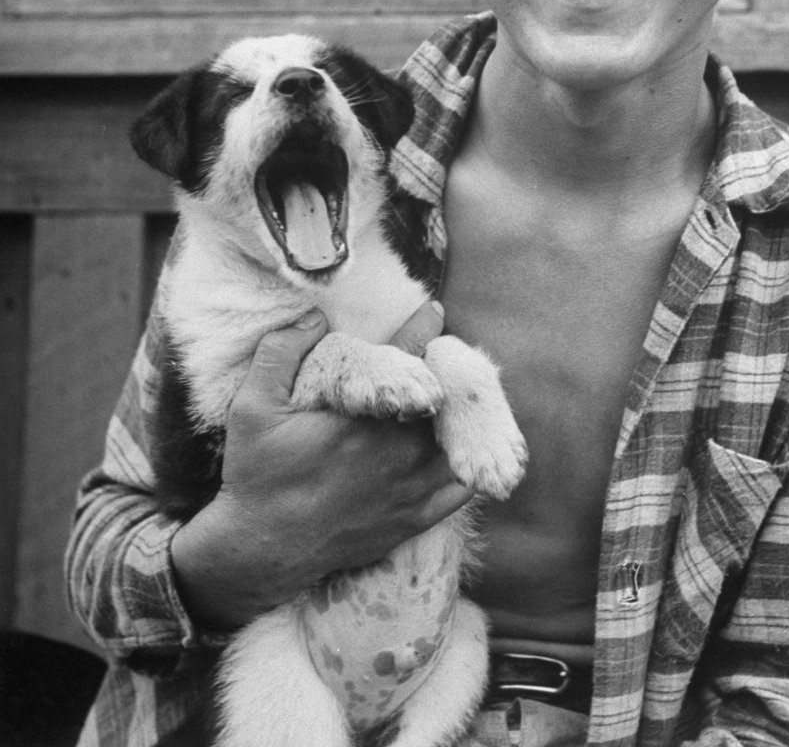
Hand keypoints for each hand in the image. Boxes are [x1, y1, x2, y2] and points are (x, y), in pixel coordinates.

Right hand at [170, 302, 470, 631]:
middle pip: (444, 396)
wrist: (262, 550)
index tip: (432, 310)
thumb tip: (314, 317)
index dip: (423, 327)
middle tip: (436, 354)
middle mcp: (398, 451)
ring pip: (459, 440)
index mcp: (364, 419)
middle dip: (442, 370)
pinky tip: (457, 444)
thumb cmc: (257, 476)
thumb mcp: (251, 408)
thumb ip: (281, 352)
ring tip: (449, 395)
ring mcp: (412, 487)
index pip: (409, 358)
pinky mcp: (416, 517)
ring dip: (458, 414)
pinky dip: (466, 460)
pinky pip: (462, 485)